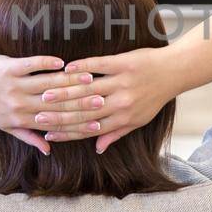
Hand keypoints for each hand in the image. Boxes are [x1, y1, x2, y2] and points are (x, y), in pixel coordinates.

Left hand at [0, 53, 103, 154]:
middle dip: (79, 101)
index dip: (76, 123)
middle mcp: (18, 105)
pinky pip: (32, 65)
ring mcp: (13, 86)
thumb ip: (28, 137)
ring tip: (89, 77)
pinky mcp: (10, 68)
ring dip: (70, 80)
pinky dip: (48, 63)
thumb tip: (48, 149)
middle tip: (101, 98)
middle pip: (54, 104)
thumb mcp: (6, 125)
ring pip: (47, 84)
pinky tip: (63, 62)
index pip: (53, 123)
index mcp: (20, 121)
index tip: (97, 121)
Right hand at [37, 47, 182, 152]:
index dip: (68, 133)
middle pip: (84, 111)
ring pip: (88, 89)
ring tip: (45, 93)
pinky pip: (98, 65)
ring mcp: (122, 83)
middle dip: (60, 114)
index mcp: (123, 119)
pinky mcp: (123, 63)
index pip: (90, 129)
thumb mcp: (138, 120)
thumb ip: (116, 133)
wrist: (174, 71)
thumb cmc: (154, 97)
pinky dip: (81, 67)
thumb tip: (97, 148)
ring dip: (64, 91)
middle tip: (37, 114)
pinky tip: (65, 68)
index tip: (48, 135)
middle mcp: (121, 103)